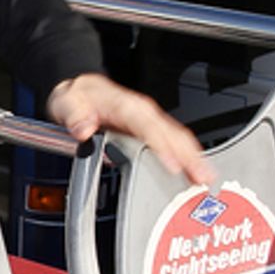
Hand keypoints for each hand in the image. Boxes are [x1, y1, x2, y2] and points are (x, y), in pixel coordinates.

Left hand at [47, 72, 212, 183]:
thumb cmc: (78, 98)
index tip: (173, 165)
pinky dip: (190, 159)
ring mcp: (151, 123)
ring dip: (195, 159)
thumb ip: (74, 114)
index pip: (148, 126)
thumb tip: (83, 128)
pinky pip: (176, 144)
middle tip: (203, 178)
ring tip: (207, 181)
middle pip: (173, 134)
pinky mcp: (154, 132)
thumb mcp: (67, 101)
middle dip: (190, 156)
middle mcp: (143, 113)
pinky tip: (196, 175)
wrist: (80, 92)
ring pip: (180, 139)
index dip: (162, 146)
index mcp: (126, 106)